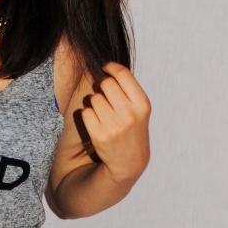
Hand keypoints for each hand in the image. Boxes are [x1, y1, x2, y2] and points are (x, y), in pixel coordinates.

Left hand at [80, 61, 150, 182]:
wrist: (129, 161)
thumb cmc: (133, 129)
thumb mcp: (140, 109)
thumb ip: (128, 89)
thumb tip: (107, 66)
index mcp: (142, 104)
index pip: (123, 74)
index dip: (111, 67)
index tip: (106, 68)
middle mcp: (129, 114)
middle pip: (106, 83)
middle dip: (103, 87)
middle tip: (105, 96)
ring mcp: (114, 125)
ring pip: (94, 98)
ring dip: (95, 102)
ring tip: (104, 114)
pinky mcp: (99, 135)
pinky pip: (85, 112)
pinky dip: (88, 114)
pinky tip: (97, 122)